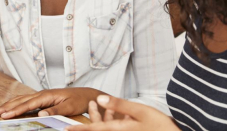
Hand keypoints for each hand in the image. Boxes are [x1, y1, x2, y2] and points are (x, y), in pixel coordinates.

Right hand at [0, 88, 102, 118]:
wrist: (87, 94)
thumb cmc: (79, 100)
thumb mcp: (69, 107)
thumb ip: (55, 110)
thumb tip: (40, 113)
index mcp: (47, 95)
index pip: (28, 104)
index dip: (15, 110)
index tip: (4, 115)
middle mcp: (42, 94)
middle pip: (20, 100)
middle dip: (6, 107)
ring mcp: (41, 95)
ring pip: (21, 100)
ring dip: (8, 105)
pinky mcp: (43, 99)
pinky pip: (26, 101)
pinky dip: (16, 104)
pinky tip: (11, 108)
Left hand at [65, 95, 179, 130]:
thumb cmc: (160, 125)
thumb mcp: (140, 111)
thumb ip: (119, 105)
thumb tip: (99, 99)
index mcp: (119, 129)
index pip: (95, 129)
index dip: (80, 129)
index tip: (66, 129)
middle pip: (99, 129)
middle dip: (88, 123)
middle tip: (76, 118)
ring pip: (107, 128)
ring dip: (100, 118)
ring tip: (94, 105)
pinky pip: (116, 129)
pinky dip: (110, 121)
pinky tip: (113, 113)